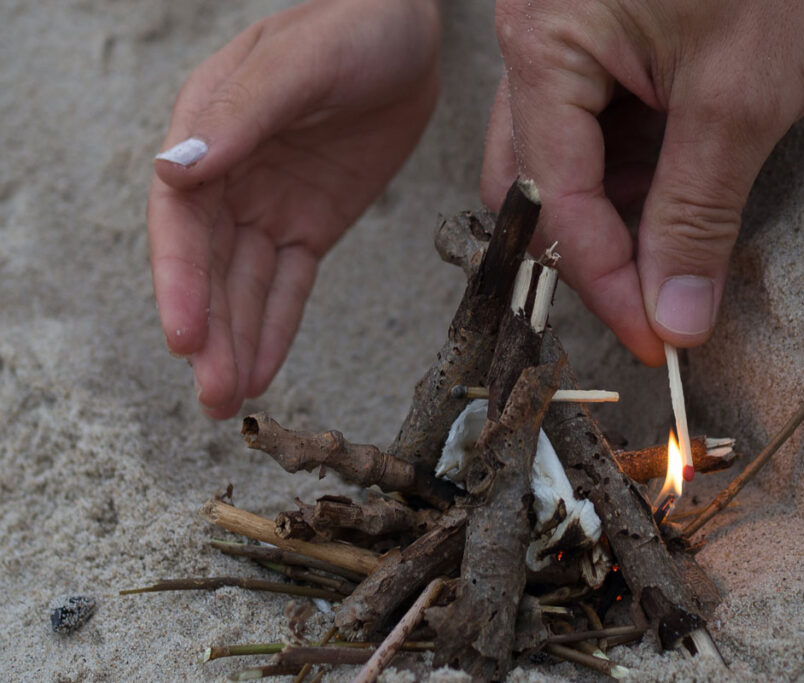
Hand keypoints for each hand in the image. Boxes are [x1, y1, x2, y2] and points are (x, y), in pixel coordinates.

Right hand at [148, 0, 439, 417]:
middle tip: (212, 396)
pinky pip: (289, 284)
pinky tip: (261, 369)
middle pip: (210, 266)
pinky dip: (275, 327)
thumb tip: (176, 172)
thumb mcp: (302, 61)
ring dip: (235, 342)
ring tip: (228, 401)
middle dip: (209, 332)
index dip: (180, 281)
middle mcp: (229, 175)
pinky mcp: (310, 225)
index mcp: (208, 129)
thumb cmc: (352, 25)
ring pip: (246, 285)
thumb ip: (245, 114)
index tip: (184, 336)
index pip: (181, 218)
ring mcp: (269, 204)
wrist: (409, 33)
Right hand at [481, 0, 803, 363]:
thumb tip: (674, 315)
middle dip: (593, 250)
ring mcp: (563, 38)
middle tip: (656, 298)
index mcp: (544, 41)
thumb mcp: (742, 97)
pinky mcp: (599, 40)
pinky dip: (630, 174)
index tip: (655, 338)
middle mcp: (534, 39)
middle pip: (533, 185)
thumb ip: (698, 214)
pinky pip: (591, 128)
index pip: (553, 201)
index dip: (605, 282)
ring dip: (613, 216)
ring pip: (560, 162)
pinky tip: (676, 188)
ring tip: (676, 242)